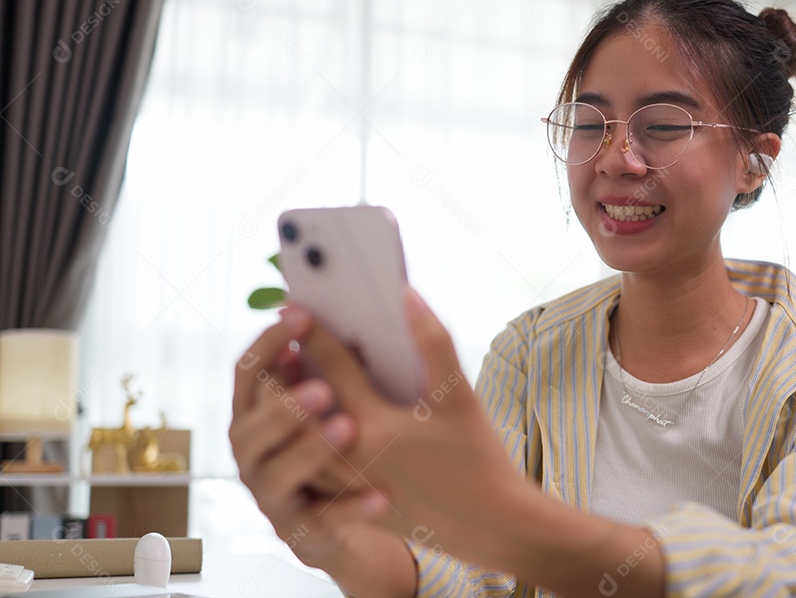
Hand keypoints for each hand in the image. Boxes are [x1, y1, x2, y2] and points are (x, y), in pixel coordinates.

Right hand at [230, 314, 416, 595]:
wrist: (349, 520)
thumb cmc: (341, 447)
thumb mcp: (331, 405)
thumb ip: (325, 369)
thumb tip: (342, 318)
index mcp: (256, 414)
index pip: (246, 373)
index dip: (268, 343)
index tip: (299, 315)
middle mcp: (253, 454)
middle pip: (248, 428)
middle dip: (284, 406)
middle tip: (323, 388)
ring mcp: (272, 496)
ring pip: (277, 474)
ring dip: (311, 450)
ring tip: (349, 428)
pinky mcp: (301, 533)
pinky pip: (324, 521)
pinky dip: (352, 508)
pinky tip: (384, 496)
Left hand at [290, 289, 527, 564]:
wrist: (489, 525)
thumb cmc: (478, 457)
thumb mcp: (460, 396)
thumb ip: (432, 342)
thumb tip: (407, 296)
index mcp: (376, 425)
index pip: (330, 367)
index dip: (310, 332)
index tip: (293, 307)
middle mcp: (351, 456)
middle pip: (296, 403)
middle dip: (283, 365)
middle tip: (279, 336)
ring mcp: (345, 484)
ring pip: (293, 438)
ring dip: (284, 402)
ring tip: (282, 371)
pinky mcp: (348, 502)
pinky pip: (306, 465)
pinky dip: (297, 436)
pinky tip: (302, 417)